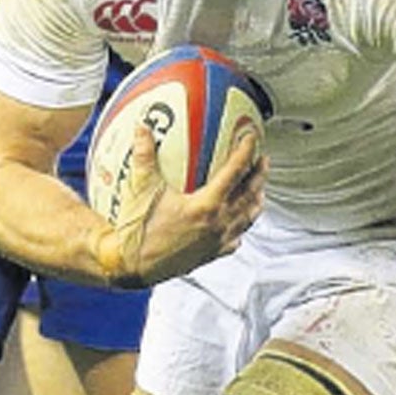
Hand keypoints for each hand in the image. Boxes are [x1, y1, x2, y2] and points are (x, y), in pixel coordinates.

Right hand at [99, 124, 265, 286]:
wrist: (131, 265)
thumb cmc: (137, 230)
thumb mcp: (141, 188)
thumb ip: (144, 156)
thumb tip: (143, 129)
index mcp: (206, 206)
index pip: (235, 172)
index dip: (246, 152)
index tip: (251, 139)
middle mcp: (218, 224)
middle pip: (249, 195)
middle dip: (259, 176)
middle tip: (264, 161)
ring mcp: (217, 241)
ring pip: (247, 219)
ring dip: (256, 201)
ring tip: (261, 191)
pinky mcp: (211, 255)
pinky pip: (234, 240)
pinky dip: (241, 228)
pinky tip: (238, 225)